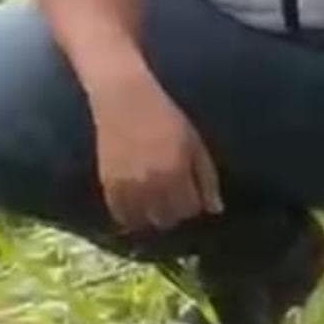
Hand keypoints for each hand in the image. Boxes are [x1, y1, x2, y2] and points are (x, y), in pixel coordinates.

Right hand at [90, 73, 223, 235]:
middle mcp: (151, 184)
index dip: (192, 206)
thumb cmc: (165, 117)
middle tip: (171, 203)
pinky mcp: (108, 184)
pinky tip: (134, 208)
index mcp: (177, 172)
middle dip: (172, 214)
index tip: (190, 198)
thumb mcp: (194, 143)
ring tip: (152, 209)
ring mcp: (127, 186)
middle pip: (165, 220)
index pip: (189, 209)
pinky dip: (128, 215)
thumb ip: (206, 178)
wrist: (124, 101)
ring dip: (149, 218)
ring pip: (140, 222)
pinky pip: (118, 213)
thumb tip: (215, 210)